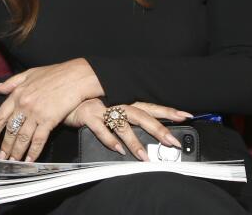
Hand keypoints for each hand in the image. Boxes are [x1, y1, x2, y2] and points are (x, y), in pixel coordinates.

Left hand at [0, 59, 102, 161]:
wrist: (76, 76)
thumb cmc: (55, 74)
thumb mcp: (29, 73)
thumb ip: (12, 82)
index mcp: (18, 94)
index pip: (0, 115)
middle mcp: (24, 105)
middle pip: (10, 130)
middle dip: (5, 146)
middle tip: (2, 158)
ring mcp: (36, 113)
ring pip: (22, 137)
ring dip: (17, 152)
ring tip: (13, 162)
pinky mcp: (49, 120)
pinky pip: (39, 140)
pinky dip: (33, 151)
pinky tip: (29, 160)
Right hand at [64, 99, 191, 160]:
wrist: (65, 94)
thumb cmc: (89, 100)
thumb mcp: (110, 104)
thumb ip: (125, 114)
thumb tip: (147, 126)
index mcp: (124, 99)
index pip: (150, 105)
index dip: (168, 111)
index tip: (186, 115)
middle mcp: (116, 102)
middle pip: (141, 115)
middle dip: (158, 128)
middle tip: (172, 142)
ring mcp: (102, 108)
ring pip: (123, 125)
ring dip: (135, 141)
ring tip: (145, 157)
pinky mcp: (88, 115)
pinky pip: (101, 129)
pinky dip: (110, 140)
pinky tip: (118, 150)